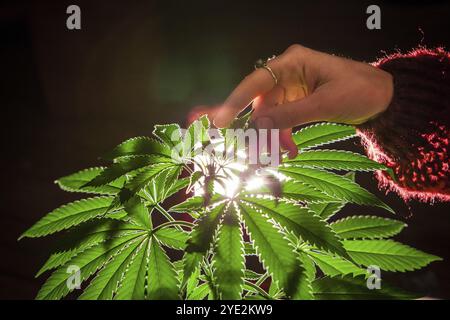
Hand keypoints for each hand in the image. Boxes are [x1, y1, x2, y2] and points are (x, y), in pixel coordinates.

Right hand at [192, 44, 393, 157]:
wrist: (384, 98)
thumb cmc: (360, 92)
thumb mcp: (325, 104)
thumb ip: (290, 115)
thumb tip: (257, 125)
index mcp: (294, 62)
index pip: (256, 81)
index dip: (235, 101)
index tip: (219, 121)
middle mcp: (288, 72)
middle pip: (260, 101)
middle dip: (258, 127)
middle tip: (247, 149)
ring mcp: (292, 87)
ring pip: (269, 114)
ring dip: (273, 136)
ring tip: (284, 153)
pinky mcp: (298, 101)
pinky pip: (282, 120)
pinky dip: (283, 136)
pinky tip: (290, 150)